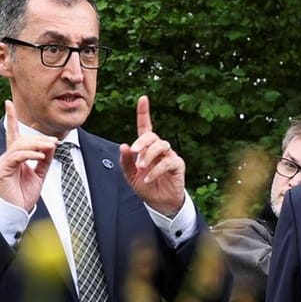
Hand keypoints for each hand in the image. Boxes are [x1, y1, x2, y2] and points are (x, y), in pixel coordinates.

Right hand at [0, 100, 55, 211]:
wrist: (16, 212)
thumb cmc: (24, 195)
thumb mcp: (39, 174)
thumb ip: (44, 159)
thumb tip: (51, 144)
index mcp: (15, 157)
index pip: (12, 133)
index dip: (10, 118)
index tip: (8, 102)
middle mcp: (7, 157)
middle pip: (22, 139)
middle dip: (39, 138)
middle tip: (54, 142)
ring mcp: (4, 163)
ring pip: (20, 145)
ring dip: (37, 145)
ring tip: (50, 147)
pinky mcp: (3, 170)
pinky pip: (16, 157)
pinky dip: (29, 154)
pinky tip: (40, 156)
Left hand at [117, 96, 186, 215]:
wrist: (158, 202)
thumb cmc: (145, 186)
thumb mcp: (130, 175)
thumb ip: (125, 161)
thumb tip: (123, 146)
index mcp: (146, 148)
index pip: (145, 127)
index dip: (144, 113)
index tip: (143, 99)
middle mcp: (159, 148)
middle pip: (152, 136)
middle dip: (142, 142)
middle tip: (134, 152)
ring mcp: (169, 155)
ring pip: (161, 145)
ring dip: (149, 155)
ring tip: (141, 167)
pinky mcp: (177, 165)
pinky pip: (168, 162)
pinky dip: (156, 170)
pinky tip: (148, 178)